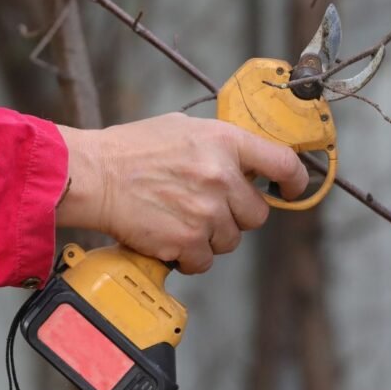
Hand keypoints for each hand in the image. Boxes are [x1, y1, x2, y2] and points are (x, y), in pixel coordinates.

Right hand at [55, 113, 308, 272]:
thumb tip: (246, 162)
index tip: (291, 191)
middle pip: (257, 214)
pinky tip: (169, 237)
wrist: (94, 176)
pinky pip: (204, 260)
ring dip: (210, 236)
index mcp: (225, 142)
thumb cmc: (132, 149)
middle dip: (236, 215)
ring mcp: (206, 212)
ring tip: (179, 218)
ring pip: (230, 240)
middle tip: (206, 207)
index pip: (283, 163)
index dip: (296, 181)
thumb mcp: (184, 129)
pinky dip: (189, 256)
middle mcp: (222, 177)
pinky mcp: (187, 241)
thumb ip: (220, 145)